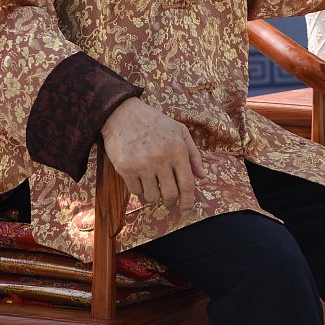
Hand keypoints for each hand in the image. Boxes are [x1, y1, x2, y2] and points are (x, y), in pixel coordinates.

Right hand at [100, 96, 204, 212]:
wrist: (122, 113)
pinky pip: (136, 191)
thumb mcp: (179, 131)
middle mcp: (161, 158)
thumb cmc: (154, 122)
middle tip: (168, 201)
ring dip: (154, 196)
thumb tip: (202, 177)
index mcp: (177, 149)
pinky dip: (139, 189)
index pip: (187, 185)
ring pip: (152, 196)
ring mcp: (142, 164)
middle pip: (170, 195)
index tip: (187, 211)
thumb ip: (193, 154)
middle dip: (171, 202)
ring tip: (153, 185)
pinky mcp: (125, 168)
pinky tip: (140, 179)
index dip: (189, 202)